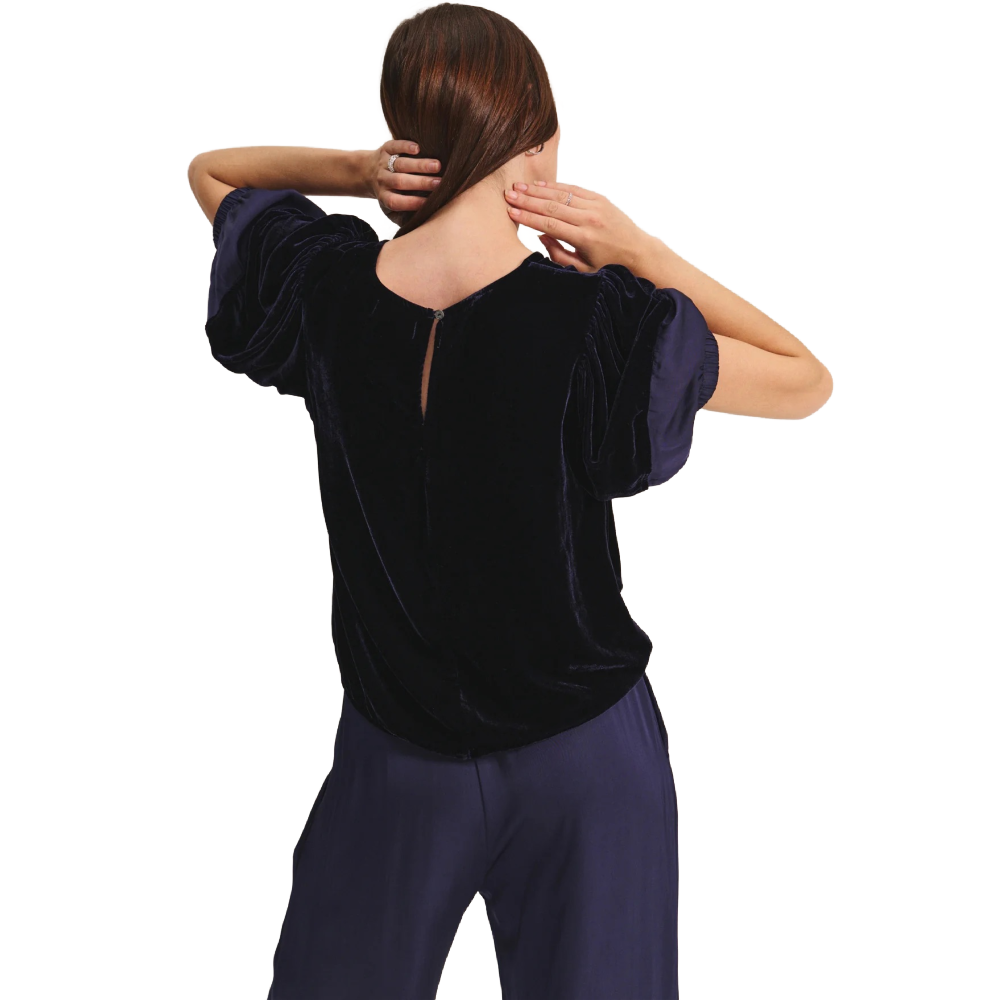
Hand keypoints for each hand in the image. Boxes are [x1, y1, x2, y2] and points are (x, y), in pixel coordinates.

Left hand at [364, 140, 441, 225]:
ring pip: (400, 164)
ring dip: (419, 165)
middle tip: (439, 183)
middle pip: (400, 181)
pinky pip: (394, 146)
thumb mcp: (391, 206)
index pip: (397, 202)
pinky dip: (405, 146)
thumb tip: (427, 219)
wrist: (367, 170)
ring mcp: (383, 164)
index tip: (429, 202)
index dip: (412, 203)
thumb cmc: (390, 192)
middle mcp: (382, 180)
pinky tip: (418, 148)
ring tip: (437, 166)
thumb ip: (405, 212)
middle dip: (420, 182)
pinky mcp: (385, 149)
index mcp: (384, 197)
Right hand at [503, 180, 657, 272]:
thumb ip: (560, 254)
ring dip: (538, 190)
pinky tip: (540, 185)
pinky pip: (574, 189)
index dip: (527, 217)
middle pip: (552, 206)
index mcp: (584, 238)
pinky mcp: (600, 199)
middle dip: (528, 200)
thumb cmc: (609, 265)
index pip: (549, 224)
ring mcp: (596, 206)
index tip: (511, 212)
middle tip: (508, 195)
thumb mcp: (583, 270)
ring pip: (561, 194)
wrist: (638, 252)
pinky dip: (556, 186)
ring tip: (519, 187)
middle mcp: (590, 219)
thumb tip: (541, 236)